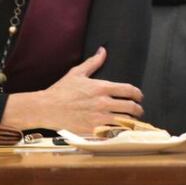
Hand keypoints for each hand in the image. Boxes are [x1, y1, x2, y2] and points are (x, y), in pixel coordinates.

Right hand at [3, 46, 143, 132]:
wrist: (46, 108)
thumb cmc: (61, 91)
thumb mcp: (77, 73)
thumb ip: (93, 62)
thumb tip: (103, 51)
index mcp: (102, 87)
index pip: (129, 90)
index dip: (138, 94)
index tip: (139, 97)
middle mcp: (103, 103)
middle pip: (130, 107)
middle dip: (138, 109)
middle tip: (138, 111)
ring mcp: (99, 118)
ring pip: (125, 121)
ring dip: (132, 122)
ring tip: (133, 122)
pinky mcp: (93, 130)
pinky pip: (113, 133)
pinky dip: (120, 133)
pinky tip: (121, 132)